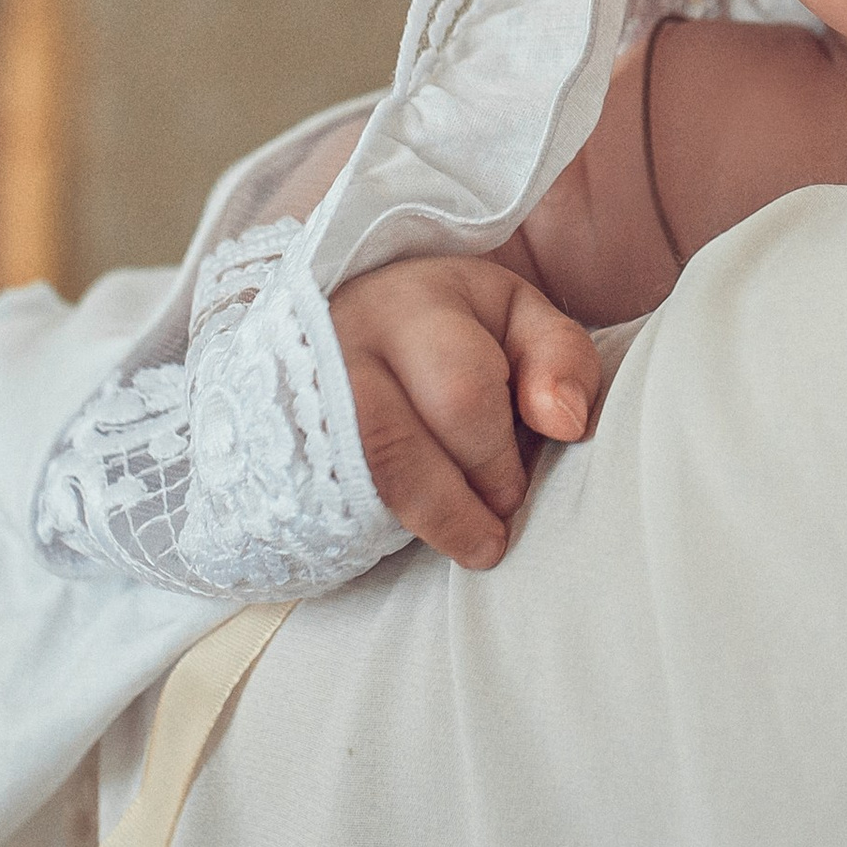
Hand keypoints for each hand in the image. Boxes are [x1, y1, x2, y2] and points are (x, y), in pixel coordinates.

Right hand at [329, 254, 601, 569]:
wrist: (353, 322)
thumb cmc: (456, 329)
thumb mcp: (518, 321)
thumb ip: (561, 357)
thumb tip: (566, 423)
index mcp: (413, 303)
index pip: (460, 393)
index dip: (495, 457)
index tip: (517, 489)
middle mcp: (342, 343)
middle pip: (397, 444)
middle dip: (458, 501)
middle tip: (495, 521)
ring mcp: (299, 393)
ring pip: (356, 477)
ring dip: (424, 521)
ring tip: (473, 544)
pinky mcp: (280, 441)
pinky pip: (322, 500)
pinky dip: (378, 524)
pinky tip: (415, 534)